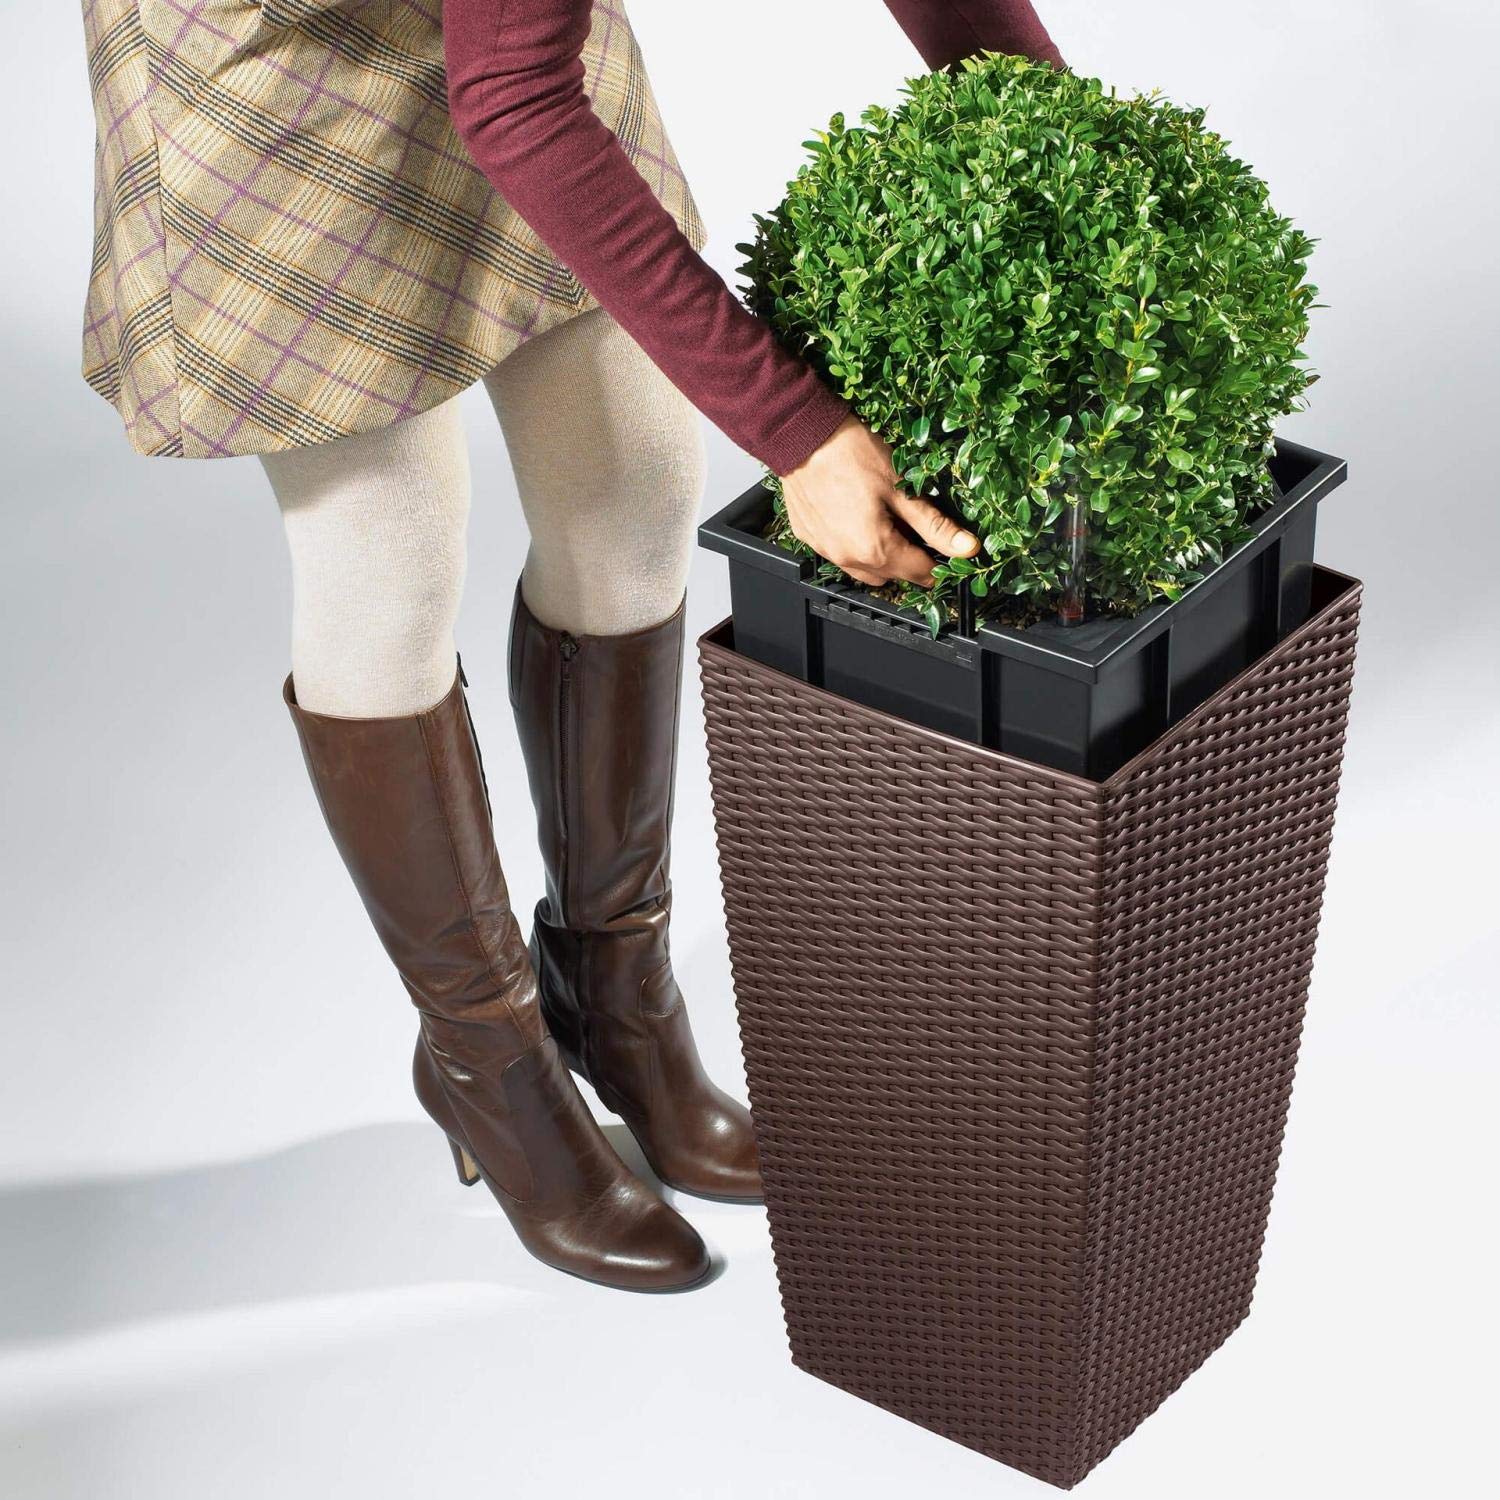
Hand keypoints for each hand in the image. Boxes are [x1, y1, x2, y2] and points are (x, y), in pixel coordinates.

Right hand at [779, 416, 979, 587]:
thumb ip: (935, 525)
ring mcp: (824, 550)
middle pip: (891, 576)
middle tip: (918, 531)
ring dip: (881, 558)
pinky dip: (854, 546)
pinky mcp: (808, 537)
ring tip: (888, 525)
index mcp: (875, 549)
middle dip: (909, 561)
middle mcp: (847, 559)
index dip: (939, 564)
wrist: (801, 435)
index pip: (919, 574)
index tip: (947, 550)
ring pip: (863, 571)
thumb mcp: (902, 488)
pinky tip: (858, 518)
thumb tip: (967, 549)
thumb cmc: (852, 454)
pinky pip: (839, 554)